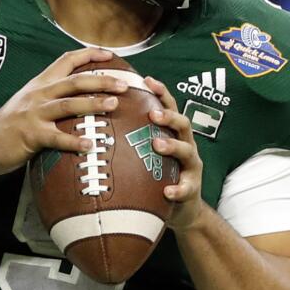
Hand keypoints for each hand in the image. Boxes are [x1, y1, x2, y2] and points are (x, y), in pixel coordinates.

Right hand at [0, 48, 127, 175]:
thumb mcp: (27, 103)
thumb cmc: (7, 127)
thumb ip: (49, 97)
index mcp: (39, 84)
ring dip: (94, 104)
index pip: (66, 60)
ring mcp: (34, 114)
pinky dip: (75, 141)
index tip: (111, 54)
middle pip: (74, 81)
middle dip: (101, 80)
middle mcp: (38, 94)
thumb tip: (77, 97)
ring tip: (114, 105)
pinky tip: (91, 145)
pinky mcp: (31, 135)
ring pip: (69, 104)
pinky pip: (57, 138)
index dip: (89, 54)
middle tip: (124, 83)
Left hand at [143, 76, 205, 231]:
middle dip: (169, 116)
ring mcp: (191, 166)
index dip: (160, 92)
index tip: (146, 80)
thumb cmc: (158, 176)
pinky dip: (178, 189)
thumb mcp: (148, 154)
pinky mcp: (193, 188)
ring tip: (157, 144)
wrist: (182, 209)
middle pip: (183, 124)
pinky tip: (167, 192)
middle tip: (152, 114)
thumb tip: (95, 124)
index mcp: (173, 134)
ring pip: (187, 151)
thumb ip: (131, 139)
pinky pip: (187, 188)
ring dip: (172, 146)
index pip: (169, 107)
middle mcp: (186, 145)